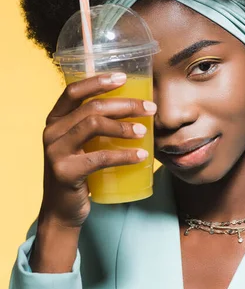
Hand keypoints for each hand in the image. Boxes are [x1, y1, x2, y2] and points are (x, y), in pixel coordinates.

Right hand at [38, 72, 156, 229]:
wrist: (63, 211)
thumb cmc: (79, 173)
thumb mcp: (81, 145)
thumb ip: (94, 127)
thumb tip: (135, 109)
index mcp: (55, 120)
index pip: (73, 91)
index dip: (98, 81)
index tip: (123, 77)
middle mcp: (51, 132)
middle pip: (91, 107)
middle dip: (125, 104)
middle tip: (150, 108)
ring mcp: (56, 151)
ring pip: (94, 125)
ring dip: (124, 126)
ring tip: (145, 131)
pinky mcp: (65, 172)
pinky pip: (100, 157)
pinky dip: (124, 155)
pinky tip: (141, 156)